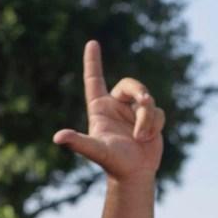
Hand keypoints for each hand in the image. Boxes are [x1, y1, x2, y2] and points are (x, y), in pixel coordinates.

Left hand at [53, 41, 165, 182]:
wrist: (134, 175)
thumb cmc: (113, 163)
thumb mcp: (96, 150)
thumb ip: (79, 142)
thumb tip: (58, 138)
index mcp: (100, 108)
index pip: (94, 80)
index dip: (93, 61)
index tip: (92, 43)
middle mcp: (116, 106)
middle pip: (130, 84)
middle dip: (139, 91)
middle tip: (144, 101)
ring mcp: (133, 112)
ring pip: (147, 100)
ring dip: (147, 119)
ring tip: (140, 138)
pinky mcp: (150, 119)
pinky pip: (158, 112)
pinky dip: (155, 125)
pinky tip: (148, 139)